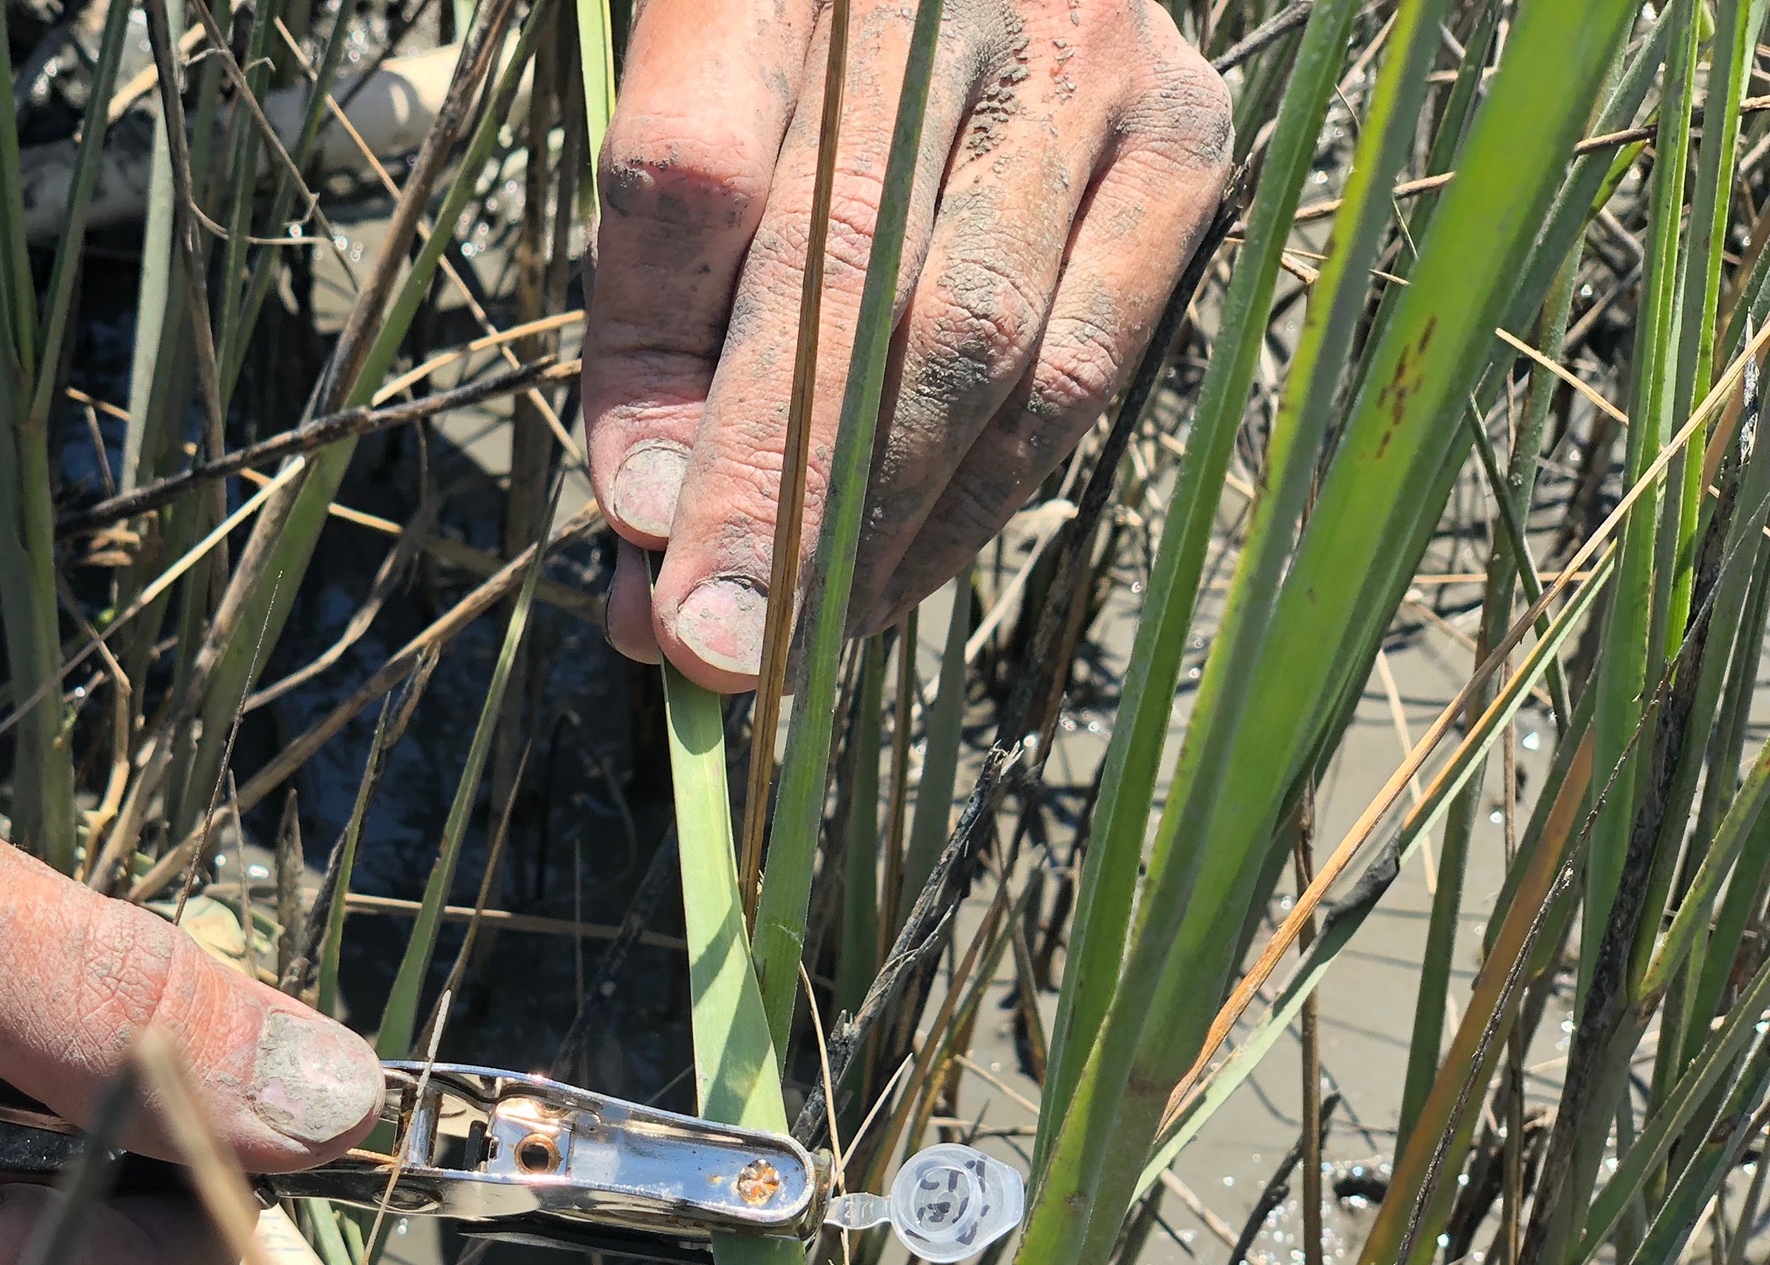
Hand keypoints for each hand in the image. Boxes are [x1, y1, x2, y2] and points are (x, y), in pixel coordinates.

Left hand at [586, 0, 1230, 687]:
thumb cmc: (806, 51)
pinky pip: (1081, 371)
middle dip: (772, 493)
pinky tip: (884, 585)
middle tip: (713, 650)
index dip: (661, 371)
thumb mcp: (690, 131)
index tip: (637, 537)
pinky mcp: (1183, 139)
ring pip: (983, 344)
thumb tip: (651, 528)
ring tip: (784, 648)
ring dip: (875, 528)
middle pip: (848, 275)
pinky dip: (973, 505)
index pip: (693, 175)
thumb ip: (656, 305)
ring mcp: (1090, 65)